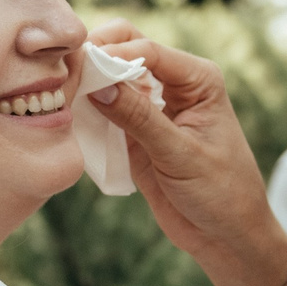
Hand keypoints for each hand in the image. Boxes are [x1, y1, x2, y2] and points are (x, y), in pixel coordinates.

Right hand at [83, 19, 286, 285]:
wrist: (225, 236)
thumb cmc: (221, 192)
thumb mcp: (180, 155)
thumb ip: (140, 118)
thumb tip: (99, 86)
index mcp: (198, 79)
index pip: (148, 50)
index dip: (113, 54)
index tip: (82, 68)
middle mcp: (175, 85)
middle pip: (127, 49)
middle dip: (97, 55)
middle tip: (68, 73)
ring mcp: (153, 107)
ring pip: (112, 76)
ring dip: (88, 81)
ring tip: (61, 93)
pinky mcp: (134, 131)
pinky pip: (105, 109)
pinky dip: (87, 109)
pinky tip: (69, 115)